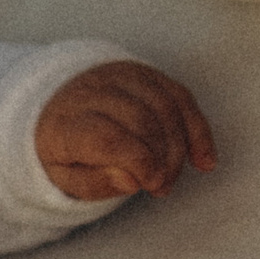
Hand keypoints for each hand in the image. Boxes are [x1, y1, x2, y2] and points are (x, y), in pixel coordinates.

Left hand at [34, 60, 216, 200]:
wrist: (57, 105)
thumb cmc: (64, 150)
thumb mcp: (64, 178)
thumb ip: (94, 183)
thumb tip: (131, 181)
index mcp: (65, 122)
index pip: (108, 138)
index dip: (139, 162)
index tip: (151, 184)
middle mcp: (91, 91)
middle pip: (142, 120)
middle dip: (162, 159)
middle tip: (161, 186)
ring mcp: (119, 76)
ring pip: (165, 106)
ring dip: (179, 147)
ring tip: (171, 175)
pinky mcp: (144, 72)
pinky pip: (179, 95)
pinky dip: (197, 128)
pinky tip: (202, 159)